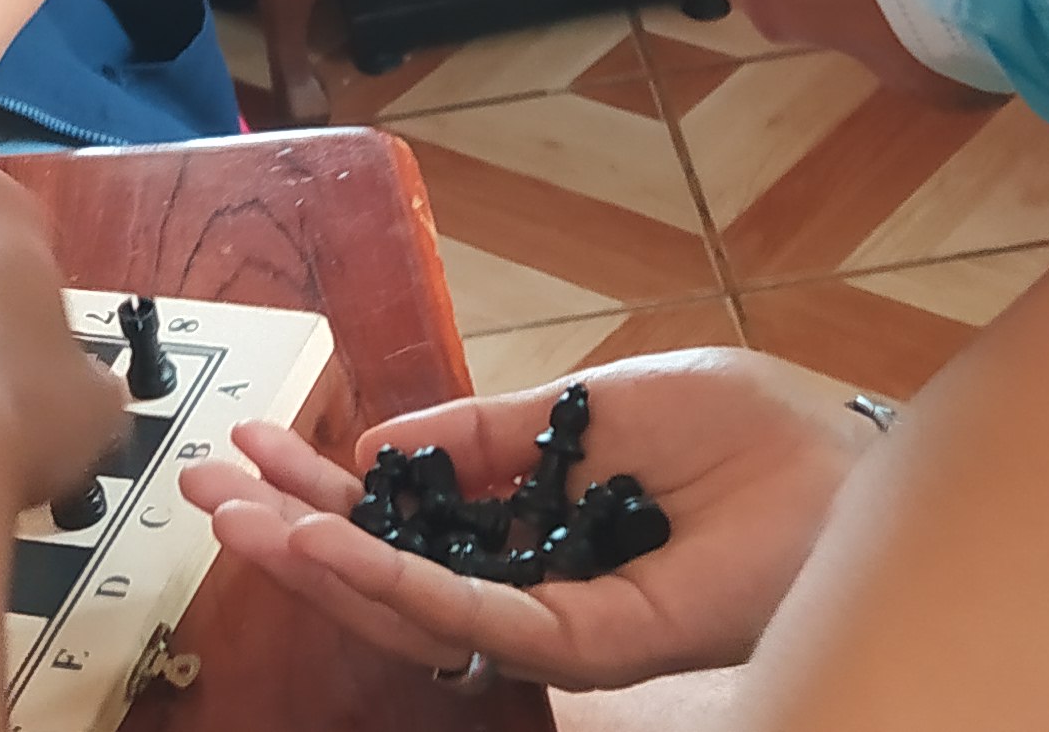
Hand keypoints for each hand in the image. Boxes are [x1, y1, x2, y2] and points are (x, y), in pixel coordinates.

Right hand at [178, 349, 873, 689]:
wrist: (844, 472)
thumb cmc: (752, 436)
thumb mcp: (593, 402)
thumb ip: (492, 431)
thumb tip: (386, 444)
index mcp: (532, 522)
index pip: (405, 518)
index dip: (321, 488)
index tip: (249, 447)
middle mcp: (532, 580)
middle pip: (388, 571)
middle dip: (289, 532)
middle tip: (204, 491)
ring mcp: (557, 619)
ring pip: (412, 606)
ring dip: (319, 564)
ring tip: (241, 524)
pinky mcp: (589, 645)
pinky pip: (476, 618)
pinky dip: (398, 584)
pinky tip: (330, 549)